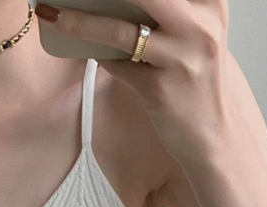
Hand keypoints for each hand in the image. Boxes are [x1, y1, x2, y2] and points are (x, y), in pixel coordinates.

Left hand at [35, 0, 236, 165]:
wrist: (213, 133)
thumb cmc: (194, 77)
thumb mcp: (193, 33)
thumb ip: (163, 11)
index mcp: (210, 2)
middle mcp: (200, 25)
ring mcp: (181, 59)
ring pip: (120, 31)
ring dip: (81, 22)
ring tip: (53, 14)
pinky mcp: (159, 90)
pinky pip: (117, 65)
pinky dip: (97, 54)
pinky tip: (80, 46)